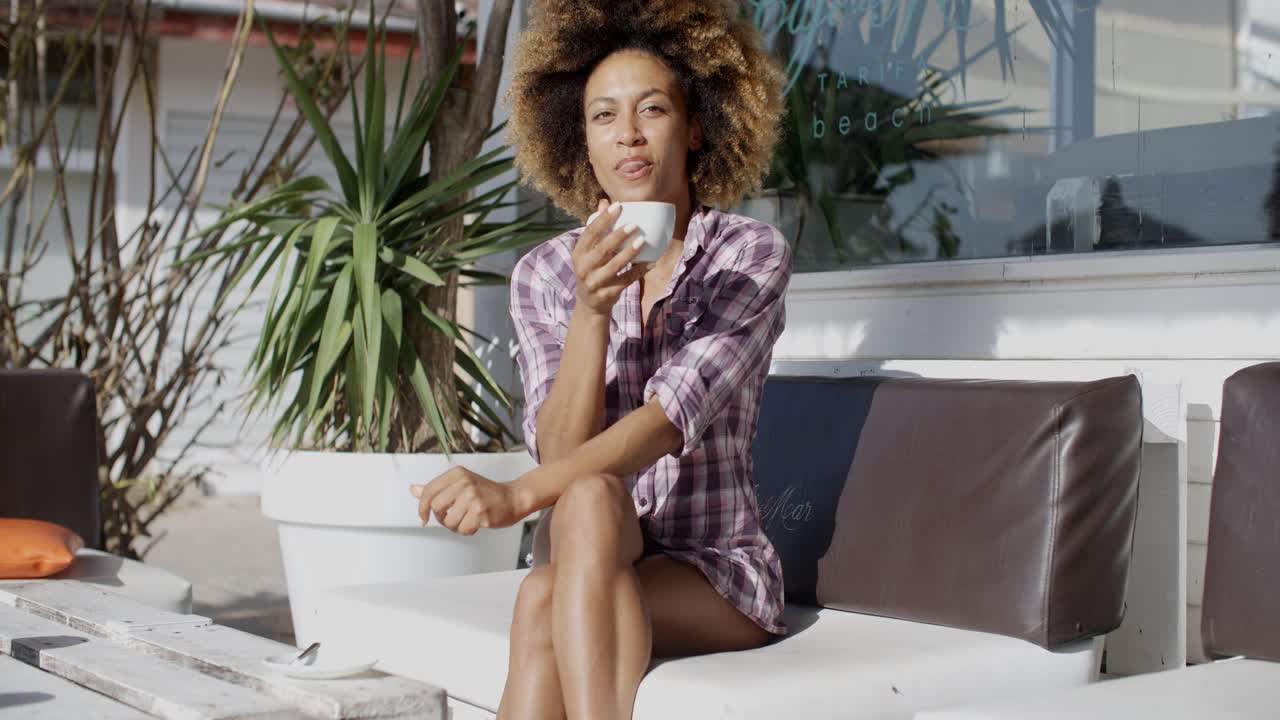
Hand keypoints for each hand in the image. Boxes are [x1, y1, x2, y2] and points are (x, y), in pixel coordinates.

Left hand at [409, 466, 520, 535]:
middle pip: (436, 508)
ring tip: (467, 519)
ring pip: (448, 522)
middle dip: (442, 518)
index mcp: (457, 473)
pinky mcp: (481, 512)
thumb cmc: (485, 493)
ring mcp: (473, 497)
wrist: (513, 498)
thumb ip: (437, 488)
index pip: (428, 491)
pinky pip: (462, 529)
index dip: (421, 508)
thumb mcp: (460, 484)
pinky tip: (476, 523)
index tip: (423, 518)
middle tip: (453, 517)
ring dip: (456, 526)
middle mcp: (464, 482)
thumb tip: (413, 489)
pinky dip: (467, 530)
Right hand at [573, 198, 653, 316]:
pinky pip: (626, 280)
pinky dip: (639, 271)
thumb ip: (597, 229)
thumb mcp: (589, 252)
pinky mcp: (607, 294)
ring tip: (642, 240)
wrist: (589, 304)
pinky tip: (651, 262)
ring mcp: (595, 282)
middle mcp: (584, 268)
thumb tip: (604, 202)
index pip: (590, 232)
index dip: (604, 219)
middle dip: (618, 235)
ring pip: (614, 265)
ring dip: (629, 253)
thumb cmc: (592, 270)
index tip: (618, 206)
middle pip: (602, 249)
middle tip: (634, 224)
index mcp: (578, 253)